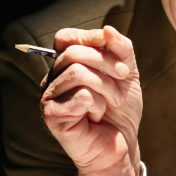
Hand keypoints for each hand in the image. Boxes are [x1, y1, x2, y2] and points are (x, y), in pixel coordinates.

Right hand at [40, 25, 141, 175]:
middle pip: (73, 52)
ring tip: (113, 101)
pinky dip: (97, 105)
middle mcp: (52, 79)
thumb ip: (121, 48)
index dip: (91, 39)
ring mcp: (49, 97)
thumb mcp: (127, 73)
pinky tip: (96, 116)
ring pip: (77, 73)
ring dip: (105, 86)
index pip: (65, 38)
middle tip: (123, 80)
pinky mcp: (52, 116)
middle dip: (107, 64)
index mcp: (65, 66)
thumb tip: (107, 29)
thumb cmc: (120, 111)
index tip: (117, 56)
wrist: (122, 145)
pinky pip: (80, 96)